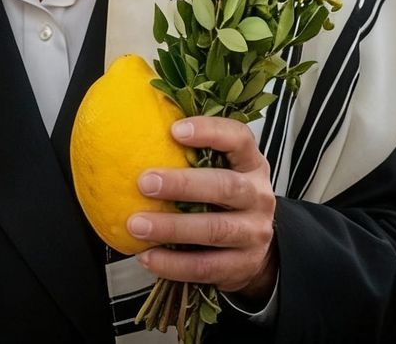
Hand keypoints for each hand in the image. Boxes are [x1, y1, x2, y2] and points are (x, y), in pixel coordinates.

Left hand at [128, 117, 278, 301]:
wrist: (258, 248)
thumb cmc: (226, 199)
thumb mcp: (223, 170)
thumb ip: (193, 154)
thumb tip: (137, 128)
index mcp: (251, 164)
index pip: (238, 139)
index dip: (210, 132)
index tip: (174, 130)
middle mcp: (258, 196)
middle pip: (226, 187)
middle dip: (183, 184)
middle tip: (144, 182)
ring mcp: (254, 233)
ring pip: (215, 230)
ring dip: (172, 228)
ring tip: (137, 225)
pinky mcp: (243, 265)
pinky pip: (206, 266)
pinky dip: (173, 264)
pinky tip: (147, 256)